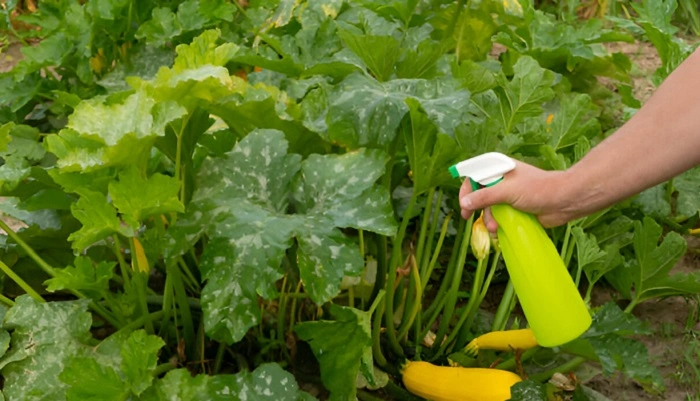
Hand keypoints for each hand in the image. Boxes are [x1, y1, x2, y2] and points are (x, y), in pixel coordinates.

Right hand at [458, 160, 572, 231]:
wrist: (564, 202)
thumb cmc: (537, 189)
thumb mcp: (507, 191)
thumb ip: (484, 197)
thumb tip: (464, 203)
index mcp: (499, 168)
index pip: (474, 174)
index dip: (466, 188)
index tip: (463, 202)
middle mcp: (502, 180)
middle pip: (479, 193)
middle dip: (476, 207)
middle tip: (468, 217)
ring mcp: (508, 195)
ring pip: (488, 207)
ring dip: (488, 218)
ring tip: (494, 227)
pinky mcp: (515, 209)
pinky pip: (499, 216)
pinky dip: (497, 224)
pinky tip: (499, 231)